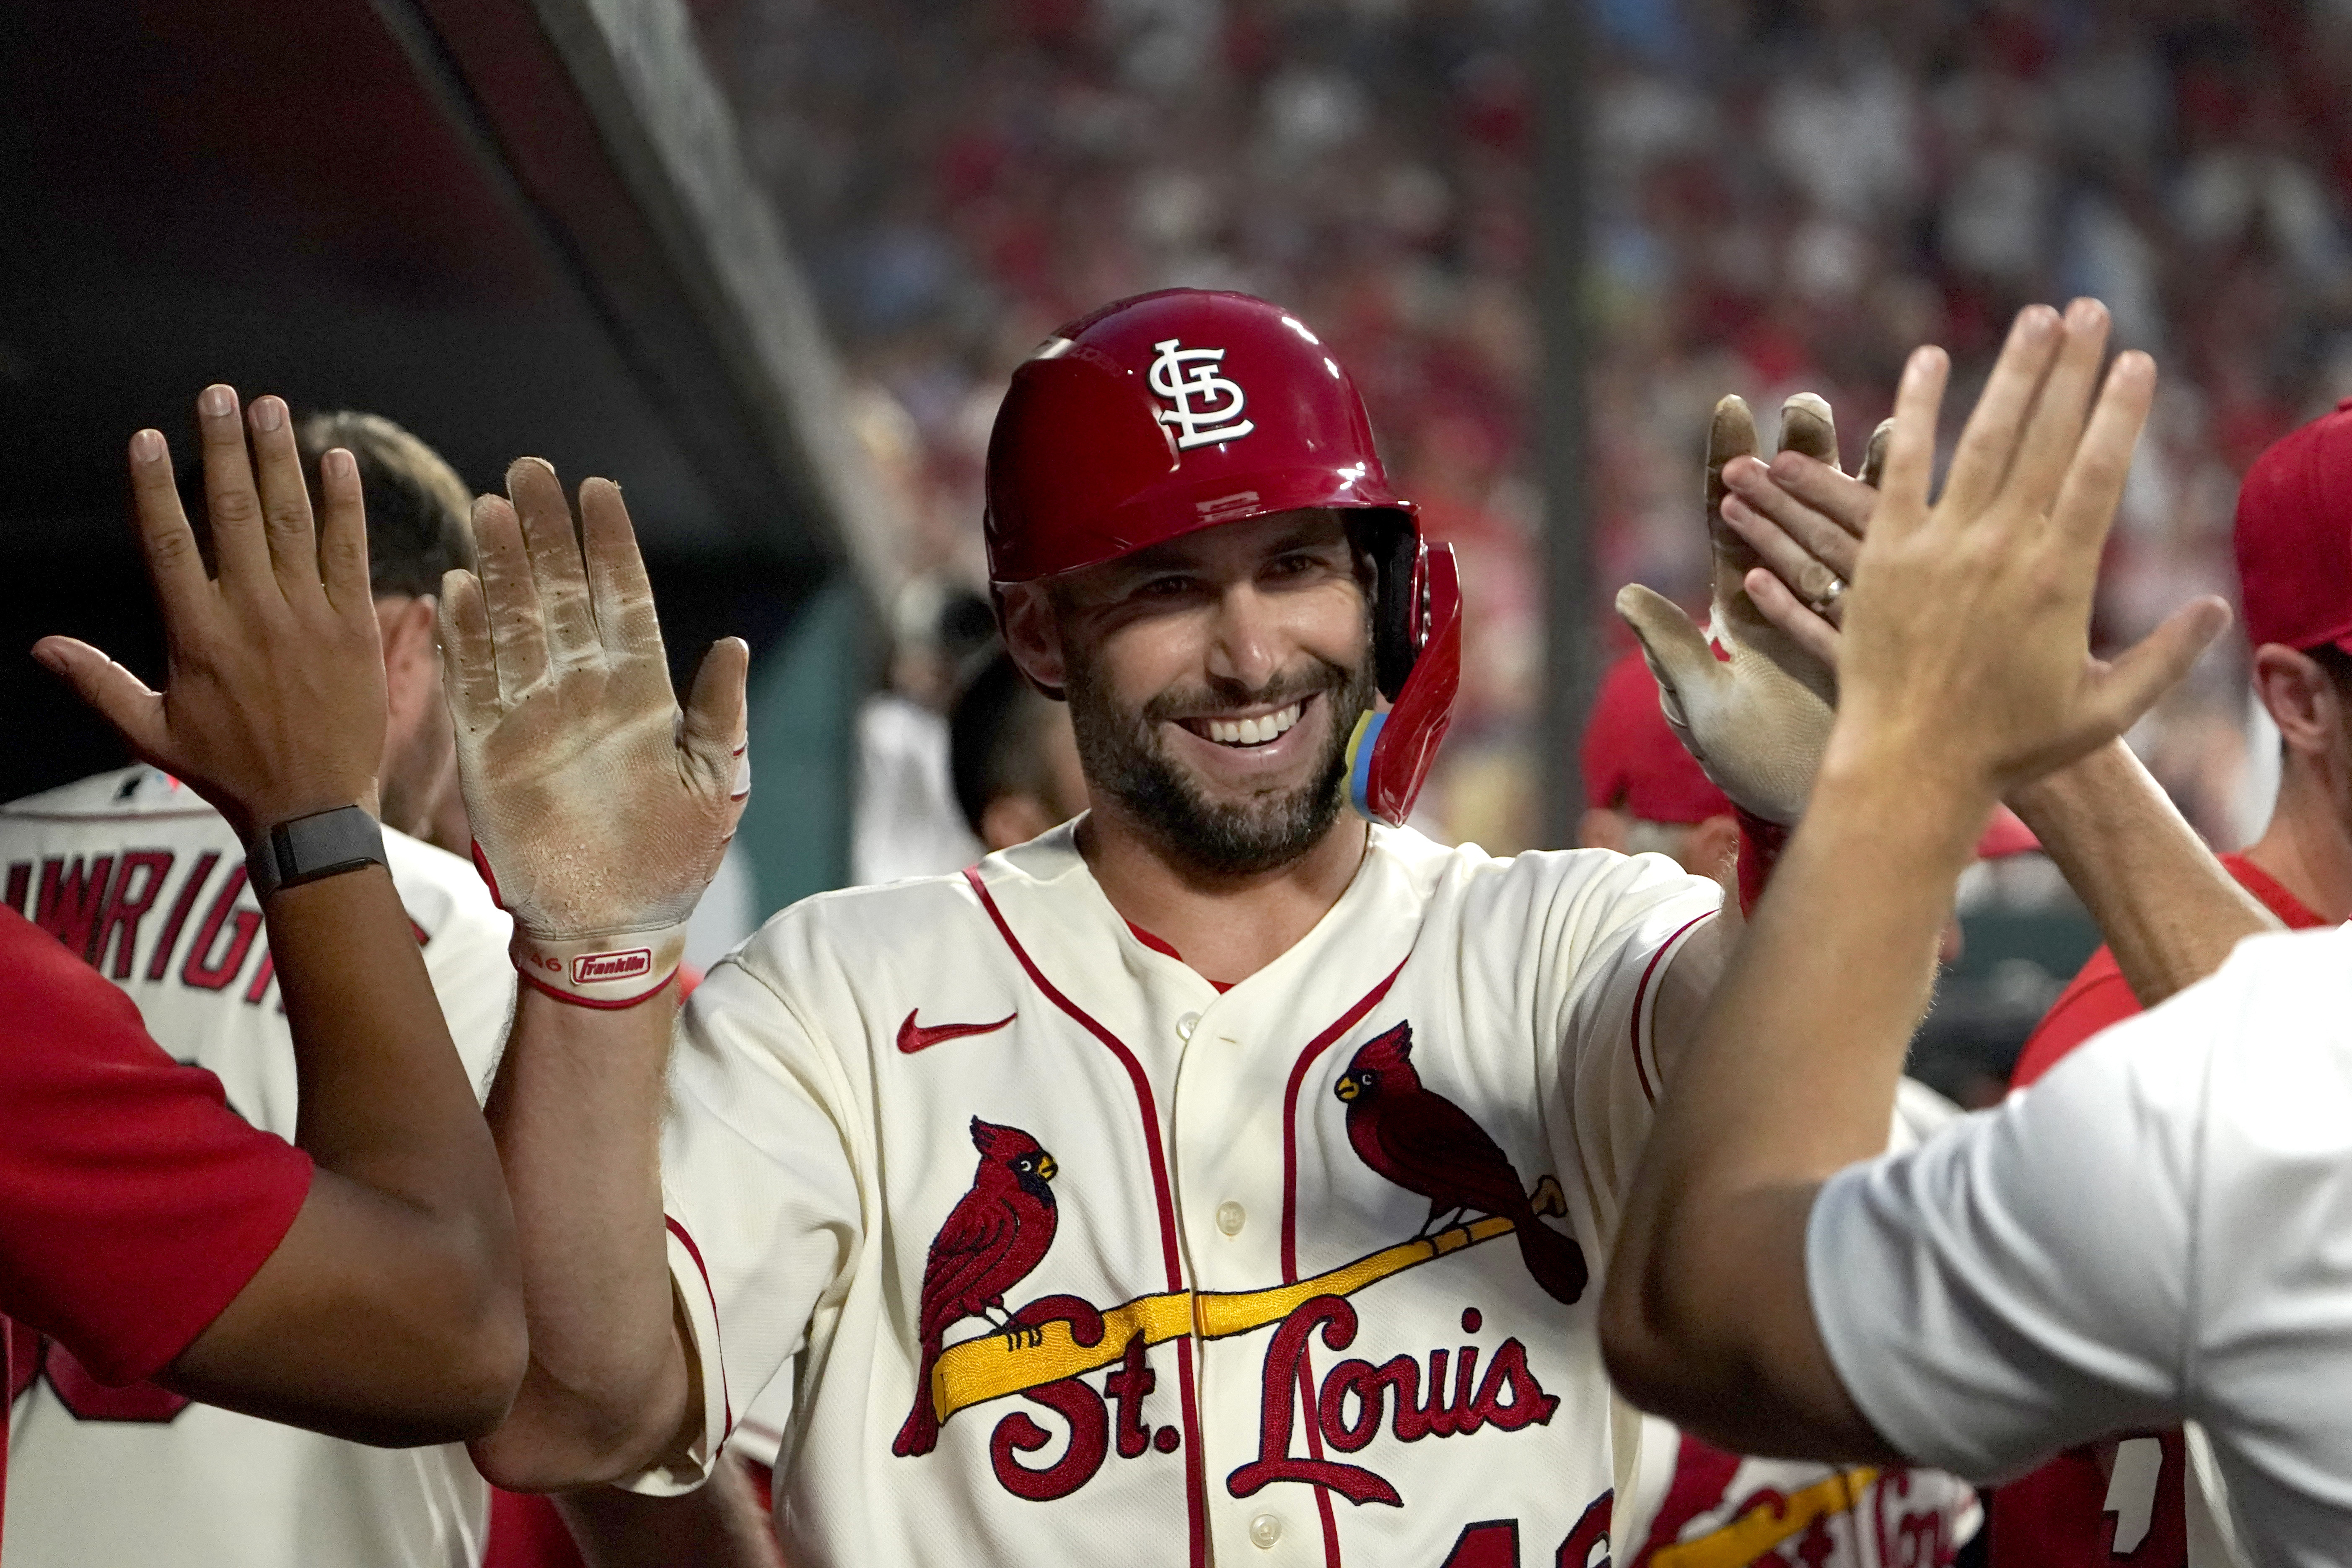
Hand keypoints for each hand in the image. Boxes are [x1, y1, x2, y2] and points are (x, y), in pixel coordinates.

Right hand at [32, 385, 385, 846]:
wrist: (311, 808)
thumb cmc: (228, 770)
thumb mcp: (151, 732)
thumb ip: (97, 682)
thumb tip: (41, 646)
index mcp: (197, 633)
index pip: (169, 542)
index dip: (154, 486)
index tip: (145, 436)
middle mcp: (252, 614)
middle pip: (232, 513)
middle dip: (223, 448)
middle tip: (217, 394)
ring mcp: (308, 616)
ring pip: (290, 521)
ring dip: (278, 459)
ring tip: (268, 407)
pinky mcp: (355, 626)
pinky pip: (349, 552)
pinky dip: (343, 503)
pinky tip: (336, 458)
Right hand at [438, 458, 747, 947]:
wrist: (613, 928)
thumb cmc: (674, 860)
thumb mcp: (716, 785)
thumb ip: (720, 714)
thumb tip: (734, 644)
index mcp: (642, 695)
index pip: (623, 600)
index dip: (609, 545)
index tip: (599, 489)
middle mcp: (585, 694)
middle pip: (562, 596)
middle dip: (545, 533)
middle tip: (530, 471)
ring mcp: (534, 718)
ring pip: (514, 625)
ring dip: (501, 568)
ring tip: (489, 507)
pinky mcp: (490, 752)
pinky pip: (472, 684)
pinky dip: (463, 640)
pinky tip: (455, 589)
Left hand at [1614, 393, 1862, 822]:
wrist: (1822, 806)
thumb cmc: (1755, 766)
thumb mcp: (1706, 710)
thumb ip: (1672, 651)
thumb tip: (1627, 594)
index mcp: (1740, 611)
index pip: (1730, 525)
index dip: (1727, 466)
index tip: (1731, 410)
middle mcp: (1790, 600)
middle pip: (1792, 511)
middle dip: (1799, 455)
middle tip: (1804, 402)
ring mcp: (1841, 611)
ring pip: (1844, 528)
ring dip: (1849, 475)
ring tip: (1863, 422)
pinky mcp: (1884, 630)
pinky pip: (1890, 569)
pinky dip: (1898, 521)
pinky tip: (1916, 475)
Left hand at [1830, 300, 2228, 797]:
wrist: (1913, 767)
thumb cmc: (2010, 747)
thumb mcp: (2105, 710)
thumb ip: (2165, 657)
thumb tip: (2215, 608)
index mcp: (2061, 578)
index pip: (2100, 472)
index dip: (2121, 411)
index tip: (2137, 360)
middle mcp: (2003, 549)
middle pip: (2047, 438)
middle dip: (2073, 368)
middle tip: (2091, 310)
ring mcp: (1939, 547)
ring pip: (1981, 439)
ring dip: (2011, 373)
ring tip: (2034, 319)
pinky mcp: (1884, 554)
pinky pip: (1898, 468)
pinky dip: (1915, 412)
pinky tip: (1928, 362)